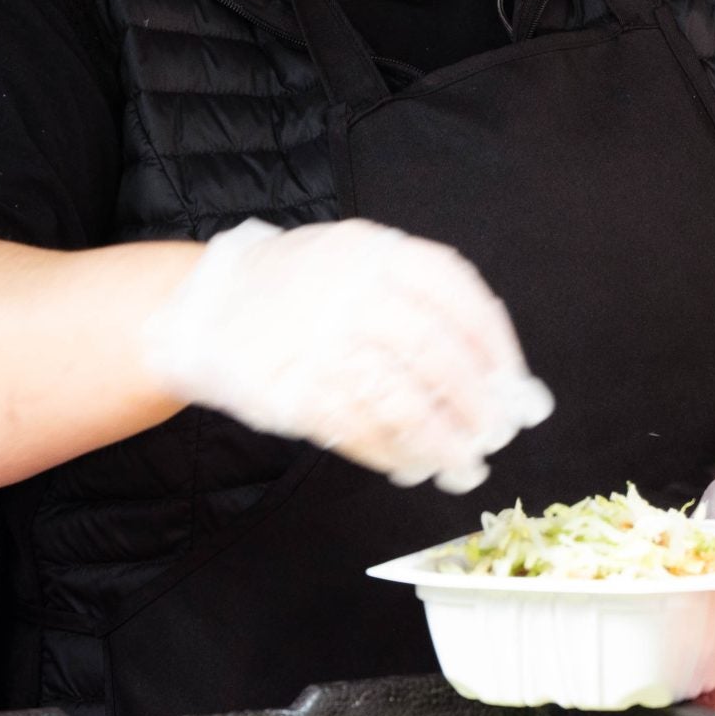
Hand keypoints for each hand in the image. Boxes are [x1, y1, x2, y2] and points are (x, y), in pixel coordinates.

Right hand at [140, 218, 552, 492]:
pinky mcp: (292, 389)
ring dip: (439, 441)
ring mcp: (318, 341)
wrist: (202, 306)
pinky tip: (407, 463)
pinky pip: (358, 430)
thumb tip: (502, 376)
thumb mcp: (355, 265)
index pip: (457, 295)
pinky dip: (391, 453)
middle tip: (492, 435)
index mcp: (374, 251)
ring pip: (401, 402)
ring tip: (459, 464)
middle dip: (474, 405)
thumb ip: (421, 308)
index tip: (512, 384)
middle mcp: (349, 291)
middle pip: (436, 356)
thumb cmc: (298, 290)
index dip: (495, 345)